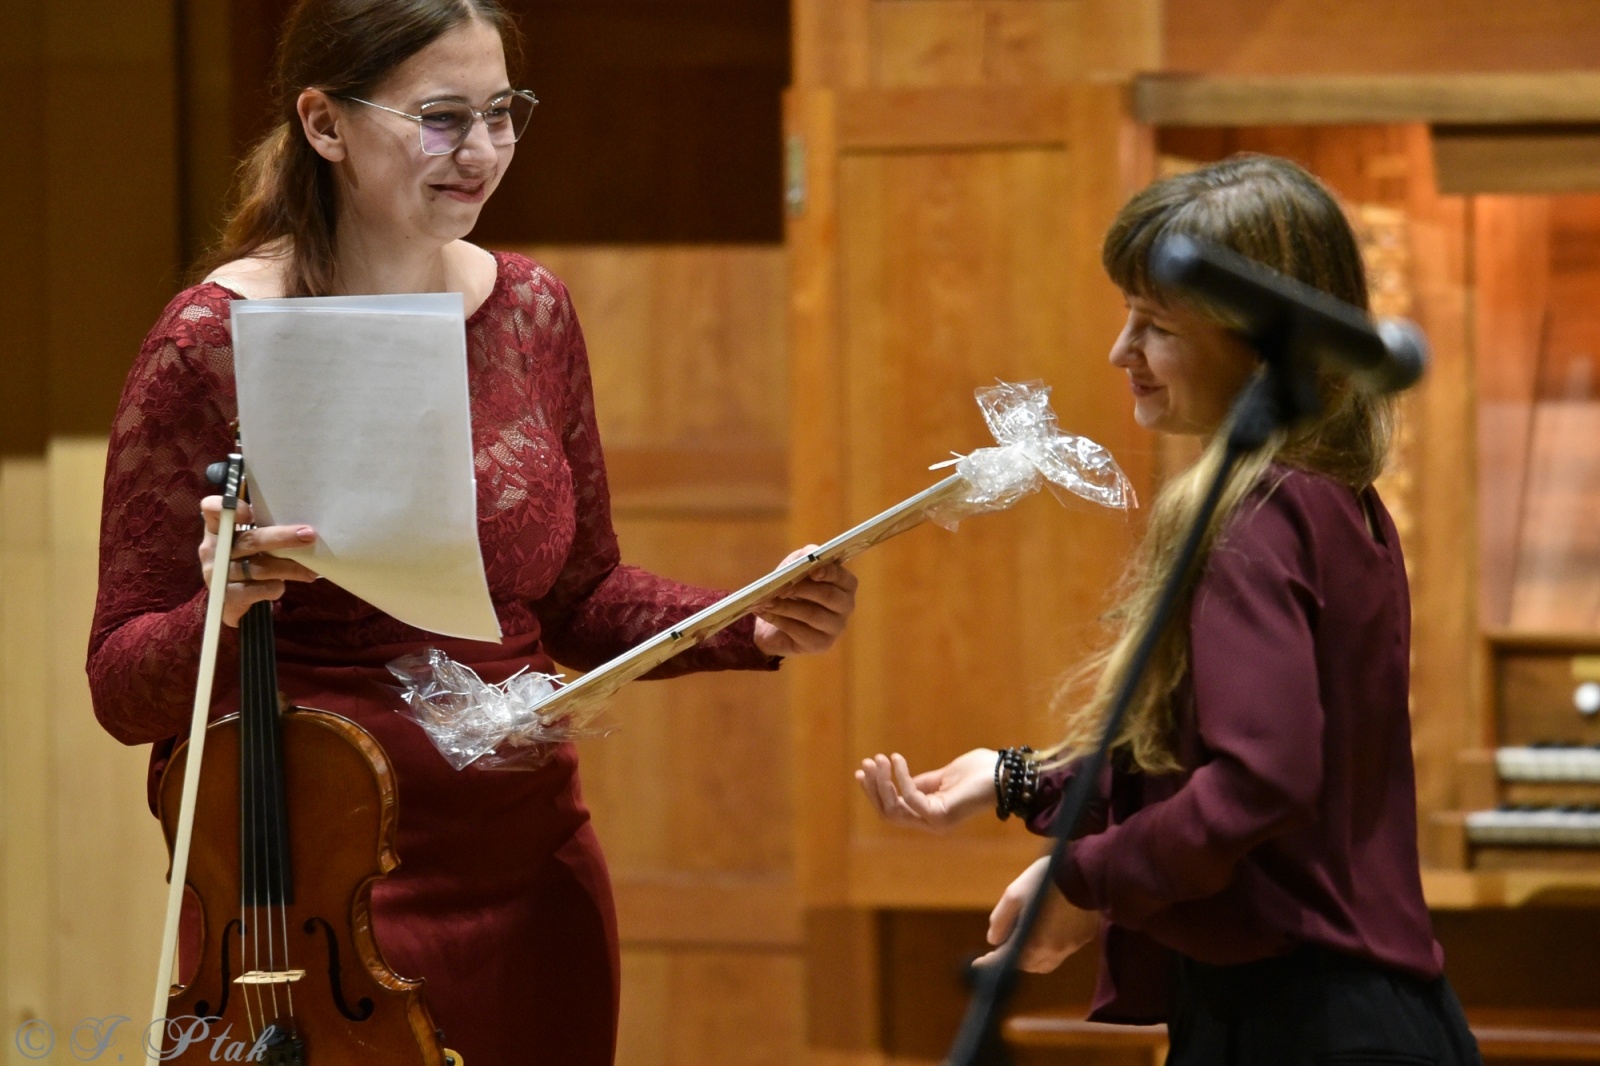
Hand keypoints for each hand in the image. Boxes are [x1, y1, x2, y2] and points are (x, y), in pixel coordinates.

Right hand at [198, 497, 320, 626]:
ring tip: (311, 570)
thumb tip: (302, 527)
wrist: (226, 602)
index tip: (250, 512)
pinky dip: (276, 587)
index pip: (212, 509)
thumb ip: (262, 531)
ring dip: (289, 568)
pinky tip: (283, 586)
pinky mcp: (227, 597)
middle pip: (249, 540)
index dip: (228, 507)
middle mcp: (213, 551)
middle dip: (283, 537)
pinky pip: (258, 590)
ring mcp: (217, 575)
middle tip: (309, 535)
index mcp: (216, 530)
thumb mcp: (245, 544)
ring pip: (259, 568)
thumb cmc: (242, 563)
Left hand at [753, 546, 857, 656]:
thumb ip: (805, 556)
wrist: (775, 623)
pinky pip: (800, 631)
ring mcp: (835, 628)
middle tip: (780, 588)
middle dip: (802, 589)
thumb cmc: (792, 590)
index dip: (829, 573)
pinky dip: (779, 621)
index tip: (812, 571)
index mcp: (845, 585)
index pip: (844, 578)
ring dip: (786, 606)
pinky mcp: (821, 644)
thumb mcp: (795, 567)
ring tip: (765, 601)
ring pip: (812, 614)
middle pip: (829, 596)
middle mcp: (846, 606)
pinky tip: (765, 613)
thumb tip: (809, 553)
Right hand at [855, 748, 997, 831]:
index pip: (893, 808)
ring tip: (879, 759)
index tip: (862, 769)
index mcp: (930, 814)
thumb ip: (921, 783)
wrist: (1006, 773)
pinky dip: (900, 778)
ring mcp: (935, 822)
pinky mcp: (940, 815)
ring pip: (895, 809)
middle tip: (867, 762)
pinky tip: (897, 759)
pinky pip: (911, 798)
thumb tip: (897, 780)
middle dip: (874, 787)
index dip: (875, 790)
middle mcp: (930, 822)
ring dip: (882, 783)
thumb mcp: (943, 776)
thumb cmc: (980, 772)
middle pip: (889, 812)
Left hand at [975, 856, 1098, 972]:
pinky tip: (1045, 937)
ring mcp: (1071, 947)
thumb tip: (994, 940)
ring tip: (1022, 945)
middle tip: (1003, 948)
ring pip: (1046, 963)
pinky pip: (1062, 953)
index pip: (1008, 961)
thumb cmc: (1045, 880)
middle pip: (1029, 965)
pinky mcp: (1084, 939)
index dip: (992, 962)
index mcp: (1034, 943)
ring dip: (1031, 959)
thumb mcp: (1014, 894)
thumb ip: (1001, 920)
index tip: (980, 962)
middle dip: (1013, 960)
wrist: (1085, 871)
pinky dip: (1048, 951)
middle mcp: (1053, 951)